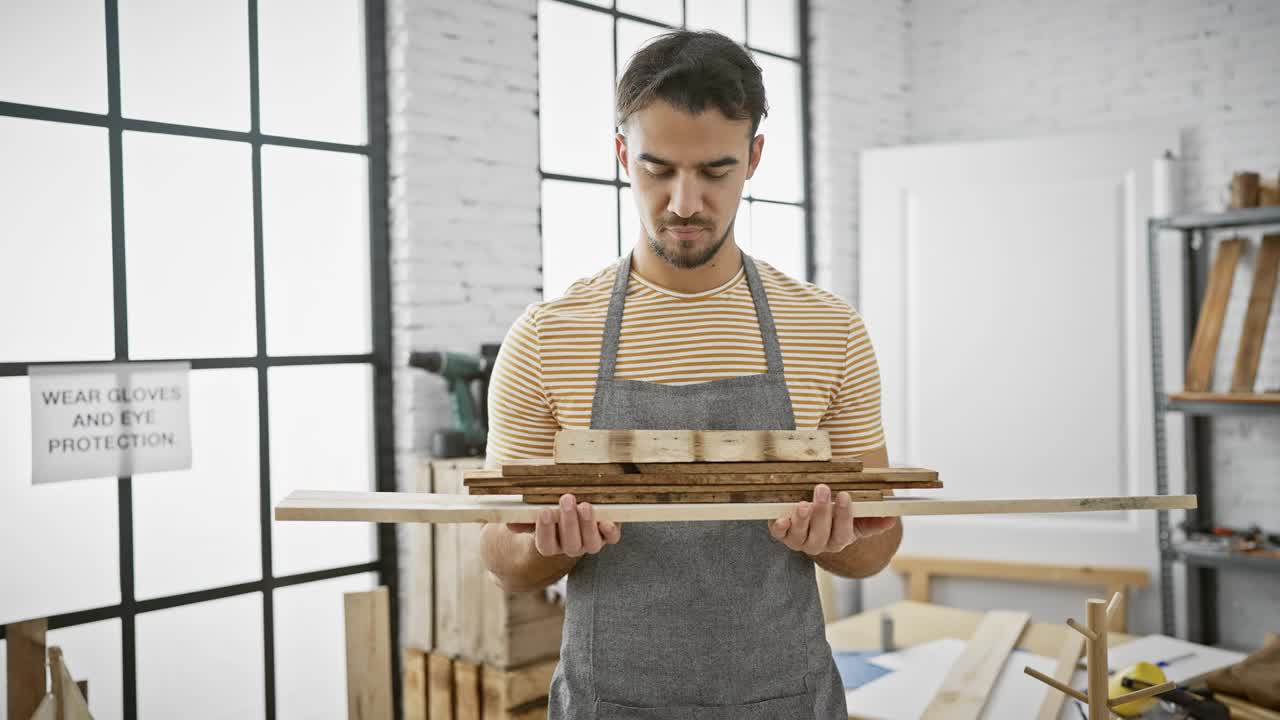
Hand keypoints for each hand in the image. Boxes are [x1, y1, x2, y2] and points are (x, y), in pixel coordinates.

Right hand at [505, 493, 621, 557]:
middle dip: (568, 522)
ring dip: (587, 525)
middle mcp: (571, 547)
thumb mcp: (535, 510)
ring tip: (584, 505)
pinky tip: (607, 520)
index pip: (545, 545)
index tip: (543, 512)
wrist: (575, 507)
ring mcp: (590, 542)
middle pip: (570, 544)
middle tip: (566, 498)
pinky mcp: (607, 535)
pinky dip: (610, 531)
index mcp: (551, 545)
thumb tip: (510, 524)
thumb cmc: (550, 508)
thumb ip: (523, 517)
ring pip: (590, 543)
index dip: (545, 531)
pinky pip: (612, 538)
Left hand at [768, 484, 896, 556]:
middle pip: (821, 534)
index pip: (844, 532)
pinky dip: (779, 527)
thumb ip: (874, 520)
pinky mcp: (782, 533)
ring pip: (800, 536)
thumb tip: (892, 518)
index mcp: (839, 540)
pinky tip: (781, 518)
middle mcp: (818, 544)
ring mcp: (798, 540)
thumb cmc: (838, 516)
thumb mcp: (858, 518)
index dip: (844, 516)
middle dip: (822, 512)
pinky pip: (779, 534)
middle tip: (823, 488)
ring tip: (804, 504)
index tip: (844, 495)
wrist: (813, 519)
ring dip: (802, 520)